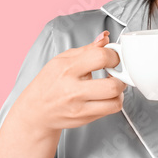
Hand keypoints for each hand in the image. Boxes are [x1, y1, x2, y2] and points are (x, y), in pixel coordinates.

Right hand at [7, 30, 126, 134]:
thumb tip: (105, 38)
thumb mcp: (63, 59)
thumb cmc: (49, 83)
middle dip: (121, 77)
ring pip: (115, 102)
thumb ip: (88, 49)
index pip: (100, 58)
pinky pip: (110, 111)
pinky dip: (113, 102)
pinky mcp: (84, 119)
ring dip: (120, 92)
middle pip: (112, 85)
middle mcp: (73, 90)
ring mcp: (79, 107)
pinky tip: (106, 95)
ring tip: (112, 85)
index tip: (113, 57)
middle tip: (117, 73)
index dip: (114, 55)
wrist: (36, 110)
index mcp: (68, 69)